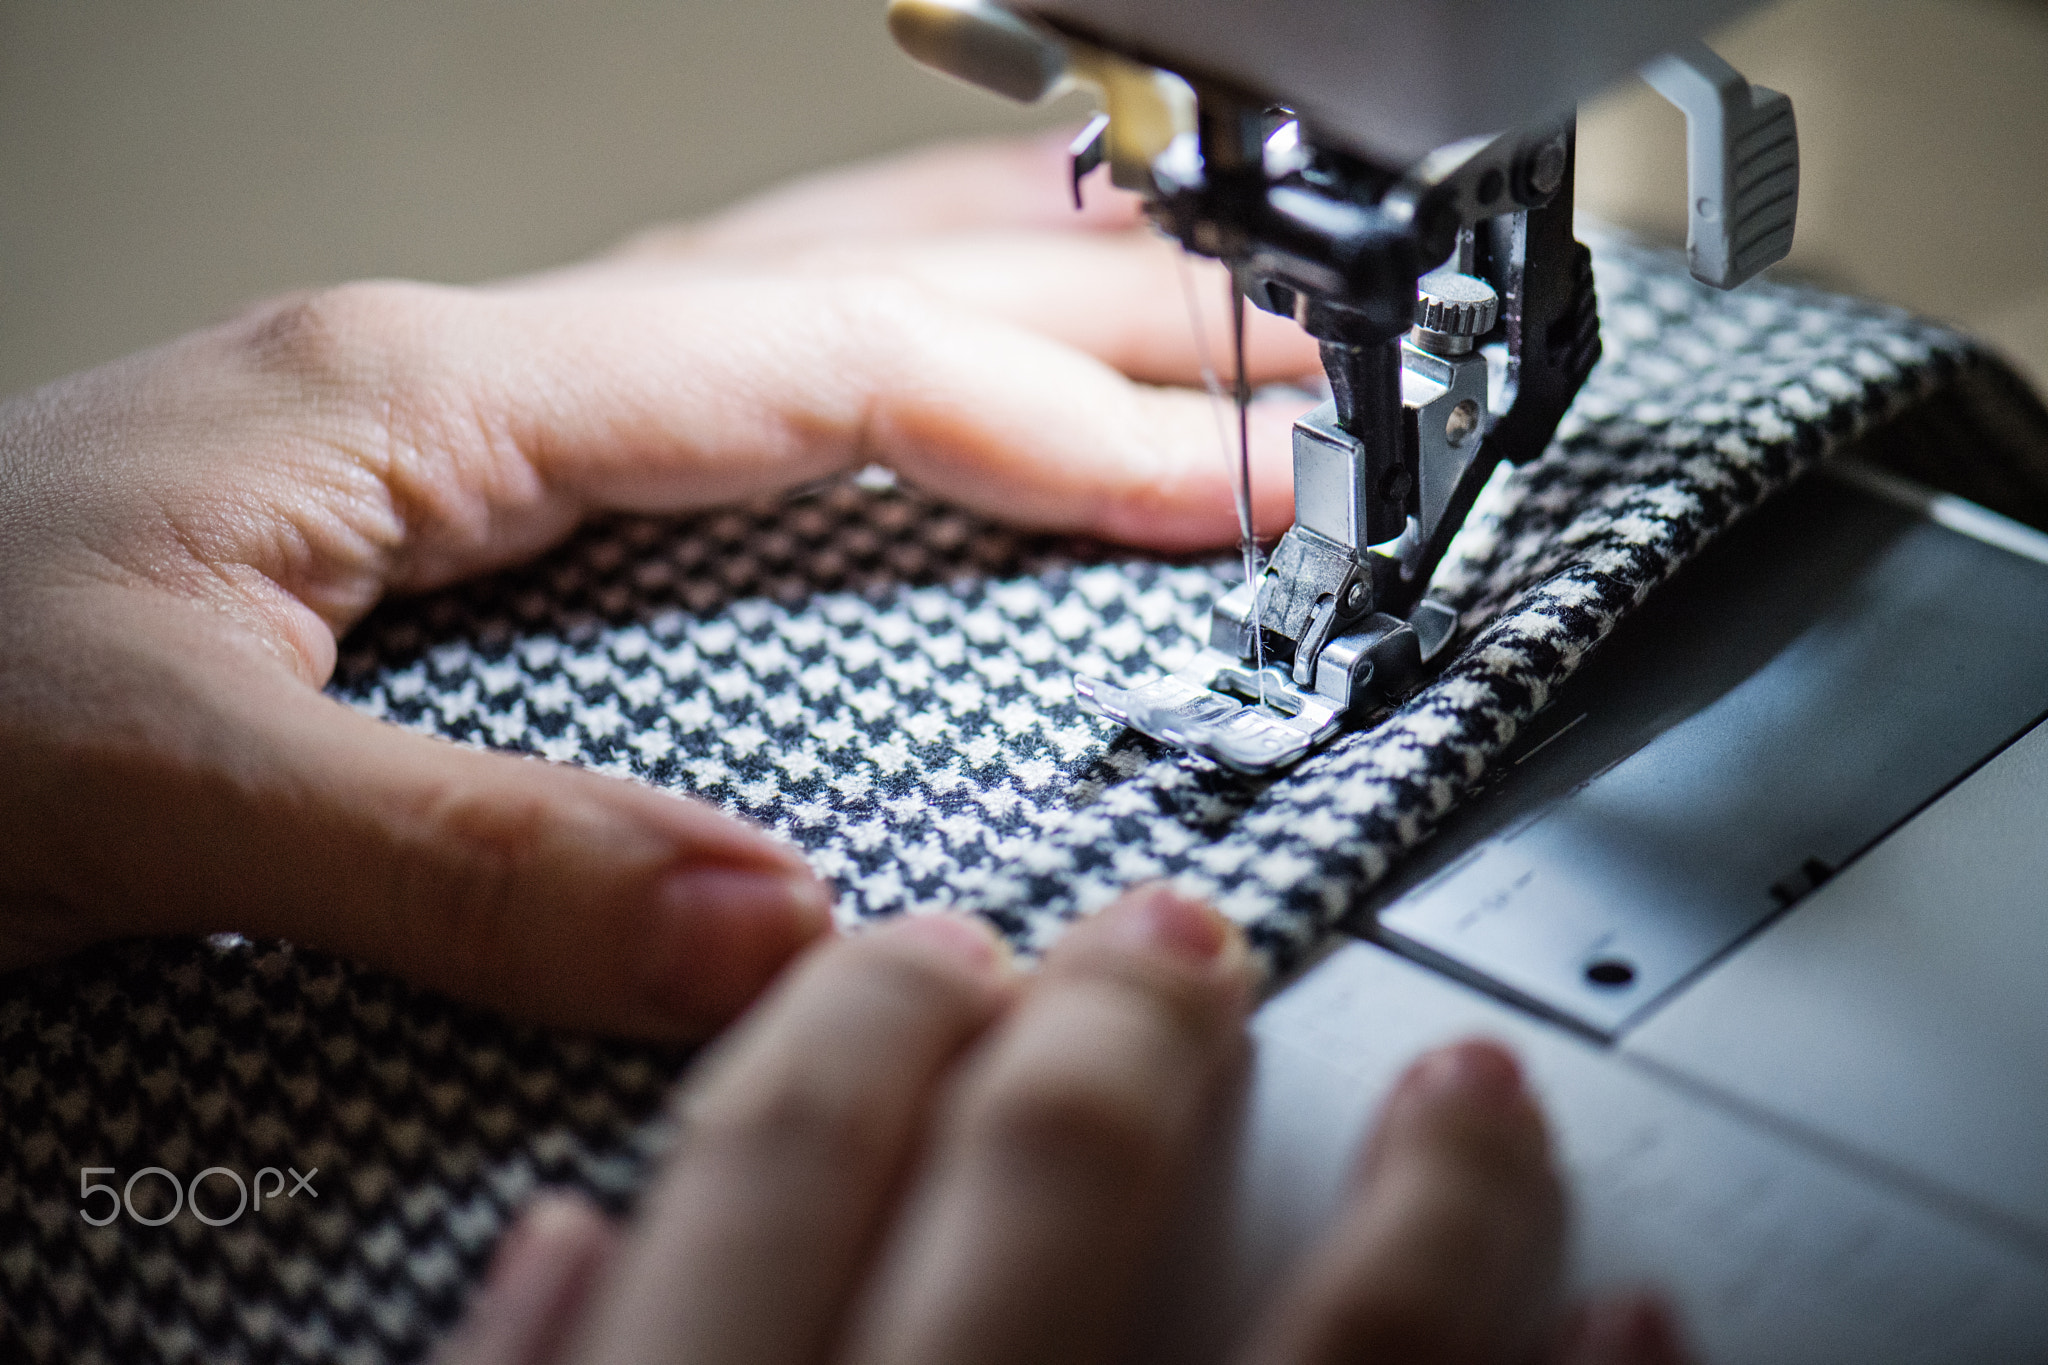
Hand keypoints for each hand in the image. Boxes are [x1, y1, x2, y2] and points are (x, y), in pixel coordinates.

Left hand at [0, 134, 1317, 1036]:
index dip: (1056, 421)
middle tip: (1275, 335)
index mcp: (425, 394)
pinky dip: (860, 347)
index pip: (823, 368)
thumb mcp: (164, 793)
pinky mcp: (426, 469)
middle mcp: (452, 362)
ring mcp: (442, 399)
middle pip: (838, 275)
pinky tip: (898, 373)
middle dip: (1083, 300)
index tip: (1235, 477)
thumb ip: (471, 862)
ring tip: (1150, 290)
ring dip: (987, 282)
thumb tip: (767, 933)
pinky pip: (708, 369)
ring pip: (780, 290)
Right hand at [440, 889, 1691, 1364]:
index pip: (784, 1164)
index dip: (857, 1030)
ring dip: (1407, 1196)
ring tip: (1468, 1100)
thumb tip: (547, 1241)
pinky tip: (1608, 1310)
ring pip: (1329, 1350)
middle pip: (1058, 1185)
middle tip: (1170, 942)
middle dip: (1123, 1030)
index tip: (910, 956)